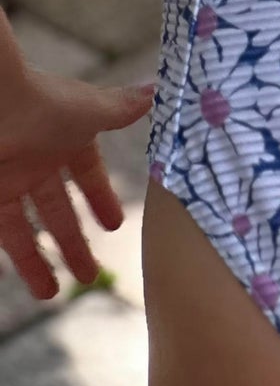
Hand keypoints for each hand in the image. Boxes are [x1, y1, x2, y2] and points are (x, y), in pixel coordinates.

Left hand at [0, 68, 153, 298]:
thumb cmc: (44, 103)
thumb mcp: (94, 110)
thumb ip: (123, 108)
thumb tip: (158, 91)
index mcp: (68, 138)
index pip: (88, 175)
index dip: (101, 198)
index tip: (115, 225)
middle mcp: (39, 162)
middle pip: (58, 212)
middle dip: (74, 242)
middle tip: (89, 275)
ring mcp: (11, 182)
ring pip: (27, 232)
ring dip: (39, 263)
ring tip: (51, 294)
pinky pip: (4, 238)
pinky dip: (14, 260)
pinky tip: (19, 282)